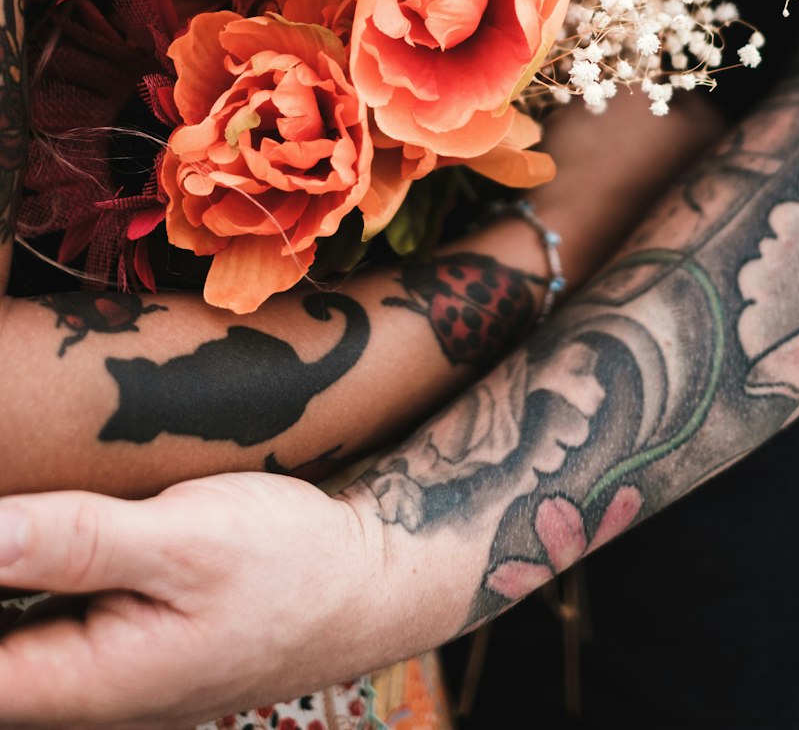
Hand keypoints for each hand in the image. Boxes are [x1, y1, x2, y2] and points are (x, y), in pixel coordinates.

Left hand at [0, 474, 386, 728]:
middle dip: (4, 569)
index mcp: (90, 682)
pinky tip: (49, 531)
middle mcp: (88, 695)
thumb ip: (80, 540)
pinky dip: (38, 578)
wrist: (367, 583)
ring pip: (21, 638)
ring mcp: (108, 676)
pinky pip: (54, 624)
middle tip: (15, 499)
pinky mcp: (126, 647)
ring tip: (29, 506)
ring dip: (19, 571)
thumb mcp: (189, 536)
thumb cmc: (290, 563)